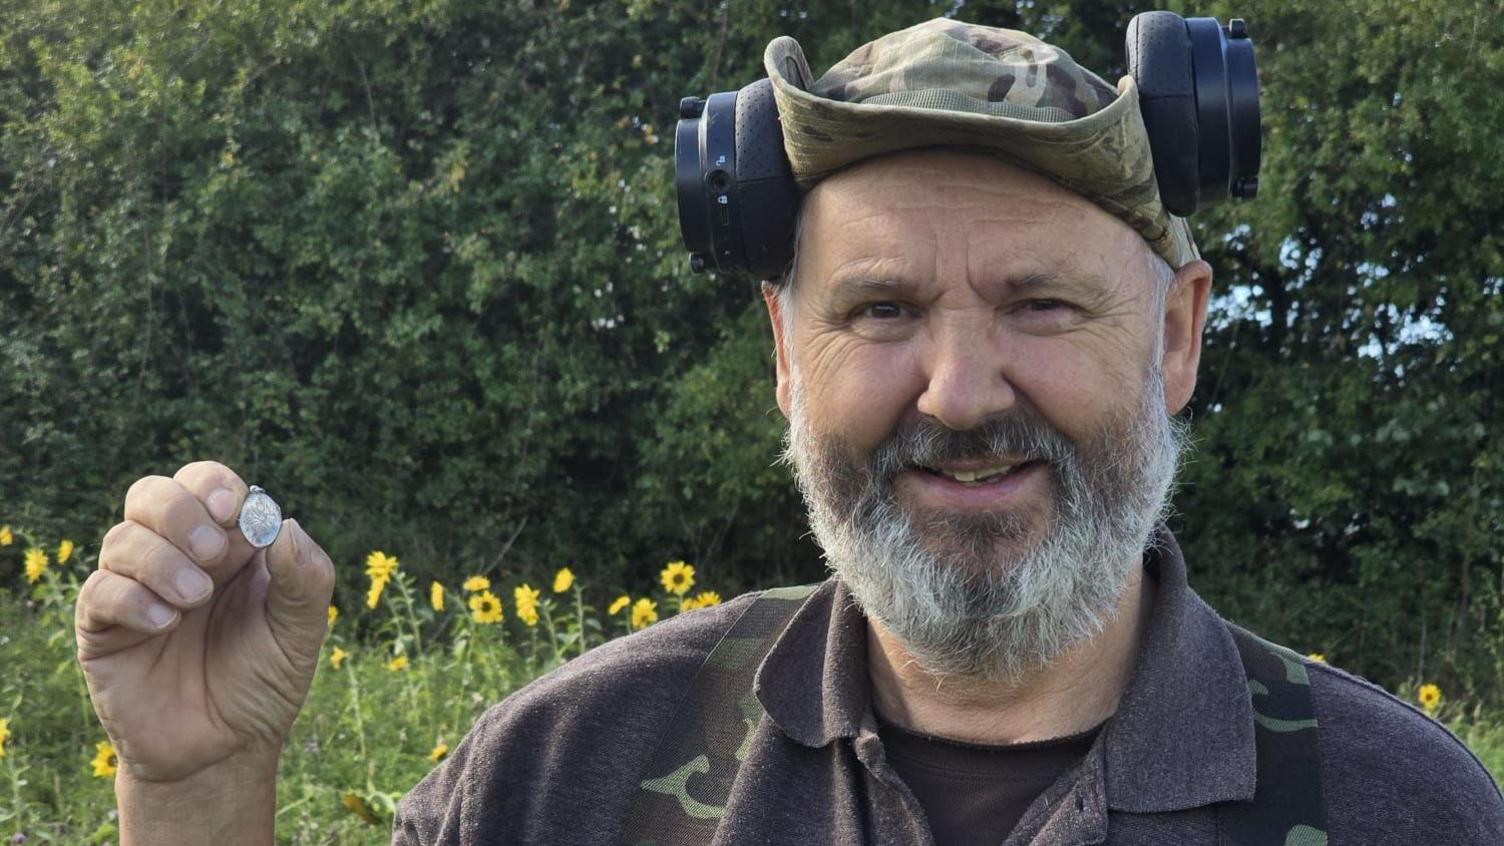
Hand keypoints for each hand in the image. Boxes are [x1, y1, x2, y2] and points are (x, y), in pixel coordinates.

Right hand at [76, 461, 335, 783]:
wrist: (226, 749)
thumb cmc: (265, 682)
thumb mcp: (301, 631)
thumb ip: (306, 577)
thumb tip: (283, 524)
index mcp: (228, 545)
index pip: (207, 485)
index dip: (214, 487)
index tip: (233, 514)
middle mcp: (177, 556)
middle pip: (152, 494)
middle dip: (178, 510)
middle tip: (212, 553)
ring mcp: (137, 588)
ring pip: (122, 538)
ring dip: (161, 560)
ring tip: (195, 599)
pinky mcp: (104, 629)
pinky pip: (99, 591)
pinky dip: (132, 598)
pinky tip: (166, 623)